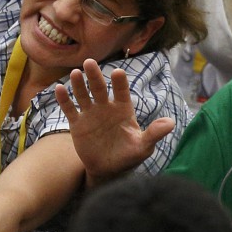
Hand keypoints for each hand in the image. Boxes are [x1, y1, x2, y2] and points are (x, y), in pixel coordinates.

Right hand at [54, 59, 173, 185]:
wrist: (108, 169)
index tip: (118, 72)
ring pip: (83, 95)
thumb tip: (171, 123)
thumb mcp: (143, 146)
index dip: (119, 83)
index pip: (121, 92)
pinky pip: (70, 109)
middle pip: (99, 88)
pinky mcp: (77, 123)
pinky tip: (59, 89)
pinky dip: (64, 99)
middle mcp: (105, 107)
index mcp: (123, 110)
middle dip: (94, 76)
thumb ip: (154, 133)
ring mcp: (90, 114)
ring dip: (78, 84)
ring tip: (75, 73)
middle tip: (89, 62)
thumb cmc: (128, 156)